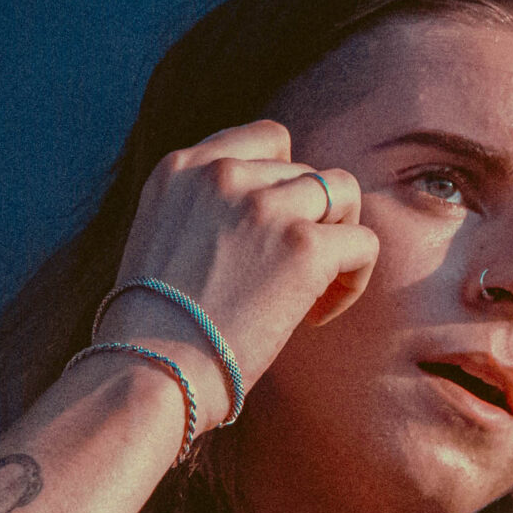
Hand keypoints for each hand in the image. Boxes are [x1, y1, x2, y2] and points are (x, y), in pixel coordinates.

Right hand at [99, 120, 379, 429]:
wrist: (149, 373)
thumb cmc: (151, 333)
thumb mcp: (163, 241)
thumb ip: (207, 211)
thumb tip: (268, 221)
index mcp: (182, 168)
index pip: (266, 139)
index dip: (283, 182)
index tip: (271, 232)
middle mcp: (224, 174)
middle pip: (306, 170)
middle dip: (308, 220)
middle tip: (287, 278)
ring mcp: (265, 206)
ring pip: (343, 192)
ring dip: (337, 238)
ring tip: (312, 290)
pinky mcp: (304, 246)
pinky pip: (363, 242)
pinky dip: (354, 280)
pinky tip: (318, 315)